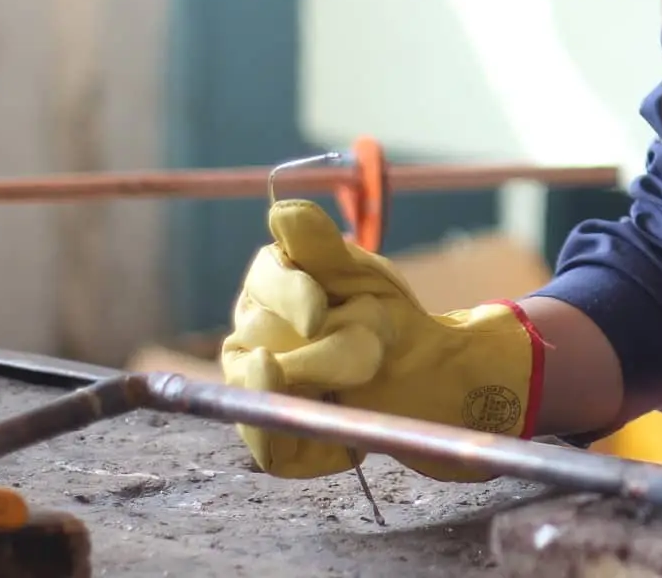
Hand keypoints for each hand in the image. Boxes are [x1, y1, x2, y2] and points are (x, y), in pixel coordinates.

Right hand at [220, 200, 544, 480]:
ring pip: (261, 391)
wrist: (415, 376)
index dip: (290, 296)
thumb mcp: (364, 278)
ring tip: (363, 375)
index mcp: (268, 286)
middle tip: (372, 349)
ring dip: (320, 384)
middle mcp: (247, 335)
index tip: (321, 312)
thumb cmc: (383, 317)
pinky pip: (268, 451)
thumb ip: (323, 248)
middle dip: (323, 344)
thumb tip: (282, 210)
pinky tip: (343, 430)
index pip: (263, 280)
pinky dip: (309, 443)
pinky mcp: (266, 436)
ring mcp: (250, 387)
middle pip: (262, 335)